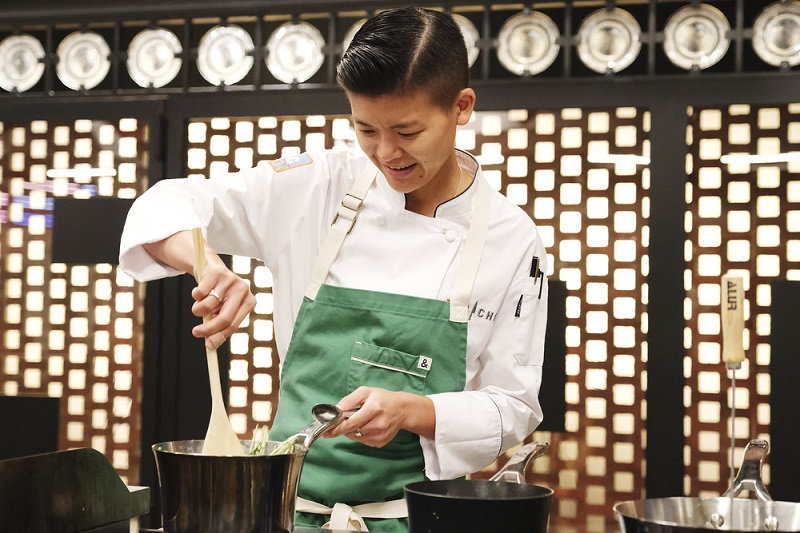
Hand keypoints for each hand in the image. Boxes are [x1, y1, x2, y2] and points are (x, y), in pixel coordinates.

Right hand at [143, 230, 255, 349]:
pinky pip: (198, 294)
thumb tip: (211, 345)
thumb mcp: (223, 309)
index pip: (234, 324)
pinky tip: (200, 290)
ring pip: (207, 306)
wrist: (211, 269)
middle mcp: (243, 290)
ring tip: (200, 305)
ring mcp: (230, 280)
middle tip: (196, 333)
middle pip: (224, 317)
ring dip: (198, 310)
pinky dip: (195, 296)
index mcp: (249, 302)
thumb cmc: (219, 294)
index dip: (219, 336)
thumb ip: (220, 325)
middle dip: (208, 329)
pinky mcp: (216, 273)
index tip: (208, 345)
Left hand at [325, 387, 434, 446]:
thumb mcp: (366, 392)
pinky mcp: (381, 442)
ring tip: (361, 419)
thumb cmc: (382, 399)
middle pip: (353, 431)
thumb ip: (349, 400)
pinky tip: (367, 425)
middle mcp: (379, 424)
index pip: (352, 423)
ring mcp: (380, 435)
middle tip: (345, 419)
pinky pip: (363, 441)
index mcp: (374, 409)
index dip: (337, 428)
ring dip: (353, 430)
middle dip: (345, 426)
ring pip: (356, 437)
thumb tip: (336, 409)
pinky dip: (361, 434)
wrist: (402, 409)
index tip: (327, 431)